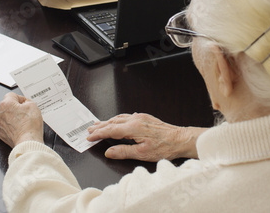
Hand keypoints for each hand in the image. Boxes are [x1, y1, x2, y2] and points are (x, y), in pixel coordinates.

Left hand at [0, 93, 43, 147]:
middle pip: (5, 104)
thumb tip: (24, 103)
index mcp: (6, 104)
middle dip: (14, 106)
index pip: (13, 95)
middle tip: (23, 111)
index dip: (21, 99)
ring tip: (14, 117)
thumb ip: (27, 101)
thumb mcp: (33, 106)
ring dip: (5, 113)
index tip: (25, 103)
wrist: (28, 141)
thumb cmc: (30, 126)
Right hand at [87, 113, 207, 160]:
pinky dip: (118, 119)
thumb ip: (123, 151)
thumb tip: (109, 151)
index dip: (98, 134)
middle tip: (90, 129)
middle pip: (113, 122)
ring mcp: (140, 117)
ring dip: (108, 121)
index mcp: (133, 128)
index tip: (89, 137)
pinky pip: (127, 116)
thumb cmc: (164, 147)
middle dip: (100, 126)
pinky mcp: (145, 117)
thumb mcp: (142, 154)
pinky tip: (117, 121)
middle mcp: (135, 119)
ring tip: (99, 125)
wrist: (179, 139)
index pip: (110, 130)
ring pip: (119, 117)